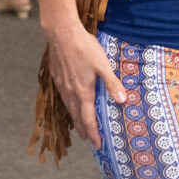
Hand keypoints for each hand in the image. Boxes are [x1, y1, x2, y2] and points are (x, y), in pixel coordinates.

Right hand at [47, 22, 125, 148]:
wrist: (62, 34)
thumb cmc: (85, 48)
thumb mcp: (102, 64)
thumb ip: (112, 83)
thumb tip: (122, 100)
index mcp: (83, 92)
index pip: (88, 120)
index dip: (93, 133)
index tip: (98, 144)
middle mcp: (70, 92)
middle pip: (77, 117)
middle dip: (84, 130)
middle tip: (89, 140)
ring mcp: (62, 85)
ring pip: (68, 108)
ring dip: (75, 119)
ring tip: (79, 125)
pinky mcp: (56, 77)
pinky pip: (63, 97)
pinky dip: (68, 105)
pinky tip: (69, 102)